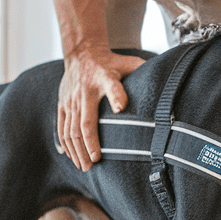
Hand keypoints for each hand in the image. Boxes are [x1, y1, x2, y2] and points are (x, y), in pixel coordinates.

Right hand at [58, 48, 143, 170]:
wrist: (82, 53)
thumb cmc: (111, 63)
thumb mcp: (127, 64)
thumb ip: (140, 72)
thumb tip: (159, 86)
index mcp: (102, 81)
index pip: (109, 94)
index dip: (110, 111)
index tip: (109, 134)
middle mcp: (83, 93)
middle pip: (82, 125)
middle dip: (87, 147)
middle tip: (93, 165)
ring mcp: (69, 100)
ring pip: (69, 130)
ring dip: (76, 150)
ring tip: (84, 166)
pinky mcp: (62, 104)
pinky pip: (61, 127)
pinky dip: (65, 144)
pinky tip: (71, 156)